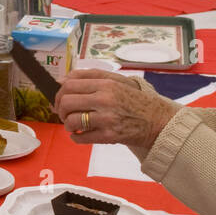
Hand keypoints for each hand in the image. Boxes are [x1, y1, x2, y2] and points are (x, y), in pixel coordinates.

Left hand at [54, 69, 177, 152]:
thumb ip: (91, 76)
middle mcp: (105, 100)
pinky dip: (76, 138)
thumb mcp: (117, 81)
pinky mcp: (109, 136)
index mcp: (106, 84)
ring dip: (68, 125)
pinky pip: (81, 138)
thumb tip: (62, 80)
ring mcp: (107, 119)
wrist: (156, 121)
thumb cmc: (134, 100)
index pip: (69, 84)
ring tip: (74, 126)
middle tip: (66, 114)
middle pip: (66, 102)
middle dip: (61, 110)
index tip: (60, 100)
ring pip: (72, 121)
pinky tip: (81, 135)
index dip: (59, 93)